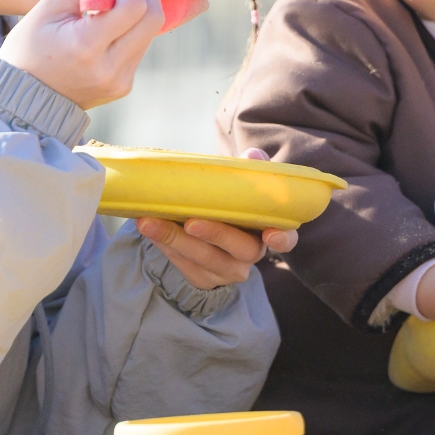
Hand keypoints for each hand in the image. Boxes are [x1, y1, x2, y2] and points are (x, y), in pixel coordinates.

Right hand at [0, 0, 162, 110]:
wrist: (22, 94)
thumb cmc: (30, 44)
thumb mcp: (51, 4)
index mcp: (86, 46)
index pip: (134, 6)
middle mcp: (109, 69)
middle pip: (153, 19)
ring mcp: (118, 82)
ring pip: (150, 33)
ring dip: (136, 13)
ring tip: (105, 12)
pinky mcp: (123, 87)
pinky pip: (140, 49)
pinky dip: (129, 32)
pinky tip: (104, 33)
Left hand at [138, 148, 298, 289]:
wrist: (204, 230)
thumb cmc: (229, 202)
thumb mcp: (240, 186)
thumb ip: (249, 172)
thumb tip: (252, 156)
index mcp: (269, 230)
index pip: (285, 239)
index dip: (282, 238)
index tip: (271, 234)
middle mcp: (251, 254)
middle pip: (240, 249)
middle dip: (216, 234)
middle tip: (190, 221)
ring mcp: (227, 270)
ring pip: (204, 259)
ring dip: (175, 239)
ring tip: (149, 221)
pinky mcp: (203, 278)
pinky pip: (183, 264)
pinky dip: (164, 245)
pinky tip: (148, 229)